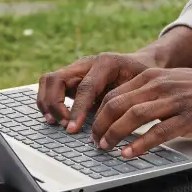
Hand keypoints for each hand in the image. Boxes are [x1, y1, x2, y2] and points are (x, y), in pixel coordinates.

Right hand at [36, 53, 151, 133]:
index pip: (85, 87)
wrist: (143, 64)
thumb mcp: (141, 87)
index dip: (77, 110)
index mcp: (106, 63)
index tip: (73, 128)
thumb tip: (115, 127)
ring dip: (47, 102)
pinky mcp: (72, 77)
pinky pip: (51, 86)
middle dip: (55, 104)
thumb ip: (126, 102)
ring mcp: (77, 68)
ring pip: (49, 80)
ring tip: (55, 122)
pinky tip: (55, 117)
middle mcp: (87, 63)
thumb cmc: (144, 77)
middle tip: (63, 125)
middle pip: (57, 79)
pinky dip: (48, 101)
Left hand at [92, 68, 191, 157]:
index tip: (92, 128)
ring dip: (114, 134)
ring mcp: (175, 101)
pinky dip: (139, 144)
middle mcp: (161, 85)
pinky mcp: (189, 118)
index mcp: (154, 76)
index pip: (115, 93)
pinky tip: (130, 153)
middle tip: (94, 141)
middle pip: (118, 104)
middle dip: (100, 125)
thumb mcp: (174, 81)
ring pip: (133, 116)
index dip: (98, 113)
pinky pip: (158, 132)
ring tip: (106, 148)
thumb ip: (152, 92)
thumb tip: (127, 109)